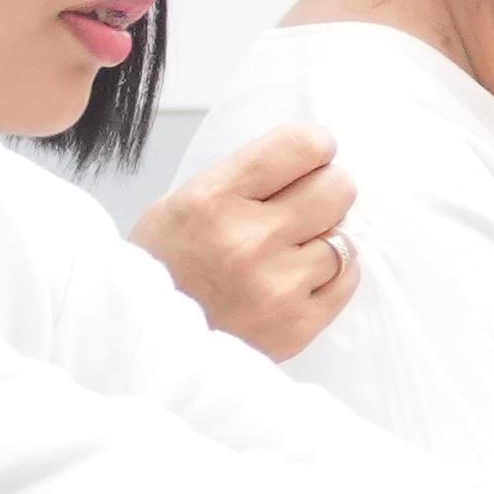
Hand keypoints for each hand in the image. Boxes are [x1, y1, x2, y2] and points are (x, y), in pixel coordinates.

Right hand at [133, 124, 354, 359]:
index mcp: (212, 200)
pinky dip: (330, 275)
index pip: (302, 146)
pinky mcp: (296, 327)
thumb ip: (246, 178)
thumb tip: (311, 160)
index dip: (315, 147)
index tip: (311, 158)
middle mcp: (247, 242)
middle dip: (325, 191)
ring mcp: (276, 288)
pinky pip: (347, 280)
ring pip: (344, 238)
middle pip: (337, 188)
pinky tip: (299, 277)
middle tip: (305, 205)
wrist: (145, 348)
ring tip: (289, 251)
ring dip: (323, 239)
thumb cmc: (163, 270)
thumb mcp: (181, 203)